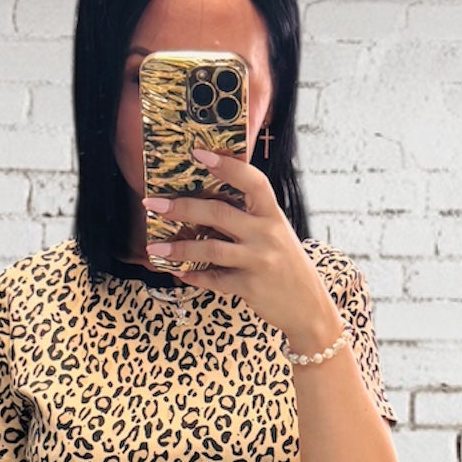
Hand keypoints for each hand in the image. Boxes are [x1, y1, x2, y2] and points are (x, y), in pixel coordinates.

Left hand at [142, 145, 344, 356]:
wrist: (308, 307)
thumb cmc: (287, 266)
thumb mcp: (276, 234)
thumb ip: (250, 218)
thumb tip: (207, 203)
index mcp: (273, 214)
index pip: (252, 181)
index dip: (226, 166)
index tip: (198, 153)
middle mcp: (266, 234)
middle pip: (218, 213)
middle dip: (181, 207)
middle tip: (152, 204)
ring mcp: (258, 260)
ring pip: (209, 248)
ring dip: (178, 248)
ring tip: (154, 248)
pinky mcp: (249, 287)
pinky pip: (213, 279)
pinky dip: (193, 276)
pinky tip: (177, 273)